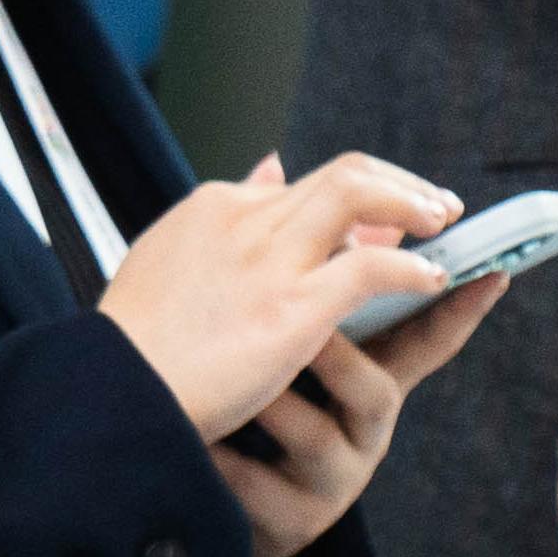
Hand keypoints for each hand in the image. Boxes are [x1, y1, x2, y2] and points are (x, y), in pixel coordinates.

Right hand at [100, 151, 459, 443]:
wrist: (113, 388)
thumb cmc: (135, 340)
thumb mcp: (170, 260)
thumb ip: (221, 221)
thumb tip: (270, 168)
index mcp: (214, 207)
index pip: (300, 184)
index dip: (355, 197)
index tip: (384, 221)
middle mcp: (245, 217)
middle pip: (341, 174)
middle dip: (397, 184)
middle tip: (435, 206)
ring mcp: (269, 258)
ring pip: (358, 194)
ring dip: (411, 204)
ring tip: (445, 225)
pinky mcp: (290, 306)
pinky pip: (368, 267)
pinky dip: (408, 268)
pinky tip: (431, 280)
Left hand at [216, 271, 504, 556]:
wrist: (219, 496)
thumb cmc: (262, 399)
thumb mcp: (295, 341)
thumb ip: (307, 270)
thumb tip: (288, 167)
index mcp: (370, 378)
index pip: (424, 338)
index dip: (460, 309)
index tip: (493, 271)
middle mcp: (362, 431)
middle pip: (377, 390)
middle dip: (342, 356)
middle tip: (307, 323)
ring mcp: (330, 480)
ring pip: (313, 436)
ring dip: (274, 402)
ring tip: (236, 382)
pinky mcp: (289, 522)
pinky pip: (259, 486)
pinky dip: (229, 461)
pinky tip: (204, 442)